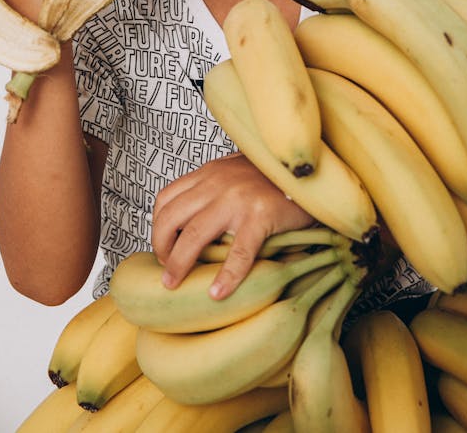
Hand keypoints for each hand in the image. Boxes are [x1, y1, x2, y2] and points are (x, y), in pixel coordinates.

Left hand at [151, 153, 313, 300]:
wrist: (309, 174)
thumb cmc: (272, 179)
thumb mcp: (235, 174)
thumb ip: (214, 189)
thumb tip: (192, 221)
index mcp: (209, 173)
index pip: (166, 199)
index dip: (157, 226)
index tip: (162, 248)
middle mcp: (217, 183)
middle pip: (172, 218)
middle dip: (161, 247)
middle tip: (167, 271)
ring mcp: (237, 199)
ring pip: (194, 234)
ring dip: (179, 263)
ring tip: (174, 285)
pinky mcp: (260, 215)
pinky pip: (238, 251)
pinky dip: (226, 275)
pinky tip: (218, 293)